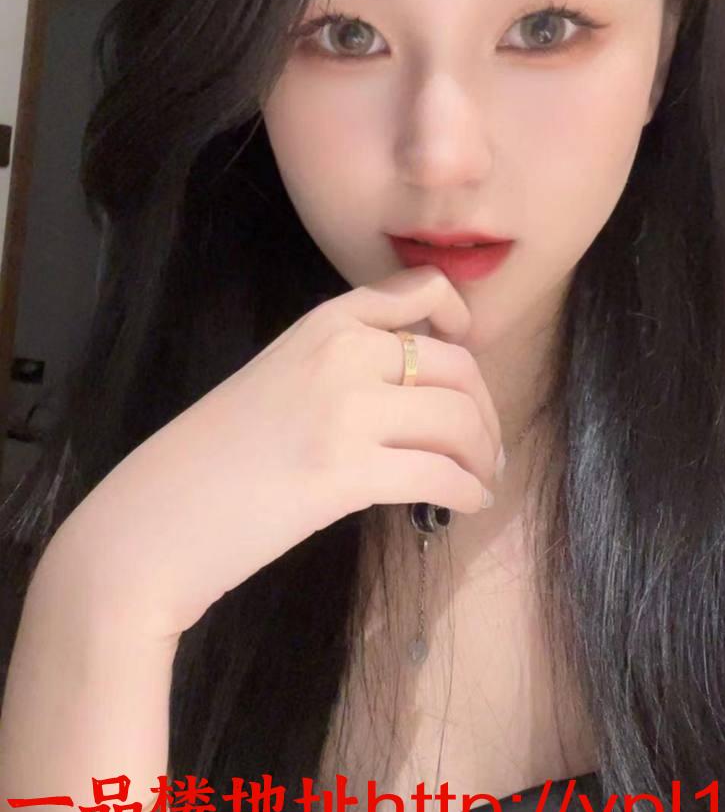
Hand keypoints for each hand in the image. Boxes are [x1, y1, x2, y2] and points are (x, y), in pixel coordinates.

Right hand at [49, 266, 501, 642]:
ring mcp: (344, 410)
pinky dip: (467, 490)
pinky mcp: (346, 472)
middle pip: (455, 365)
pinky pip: (440, 473)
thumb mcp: (277, 379)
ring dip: (482, 454)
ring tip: (479, 478)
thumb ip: (339, 366)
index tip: (468, 349)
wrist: (153, 521)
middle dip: (484, 409)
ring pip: (458, 420)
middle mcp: (340, 352)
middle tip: (485, 446)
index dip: (460, 317)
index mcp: (322, 323)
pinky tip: (466, 503)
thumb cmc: (211, 460)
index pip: (419, 290)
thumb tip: (414, 388)